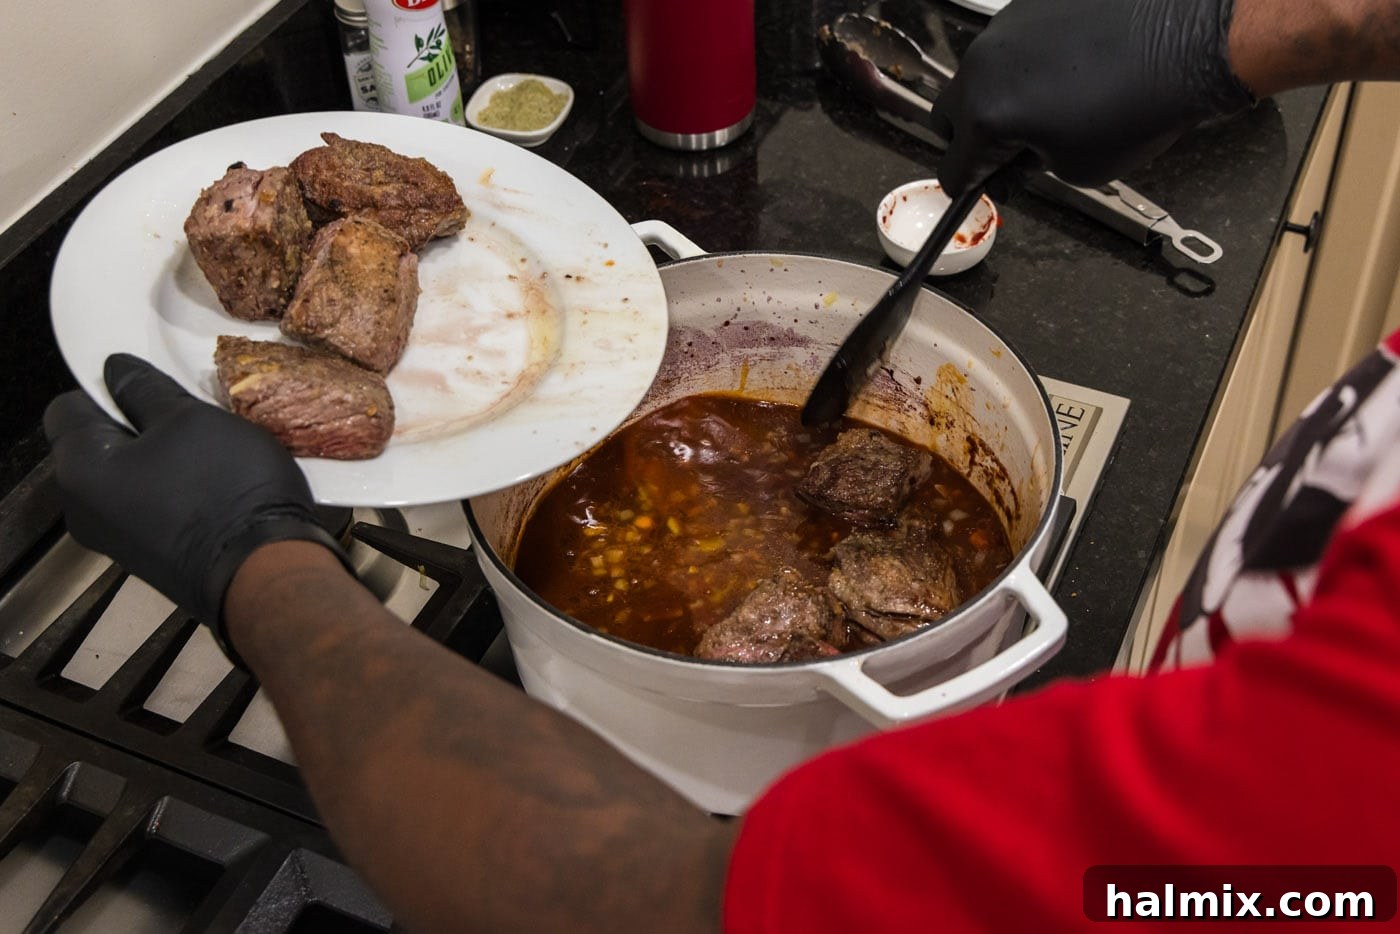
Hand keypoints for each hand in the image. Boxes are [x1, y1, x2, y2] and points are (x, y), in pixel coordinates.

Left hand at [43, 354, 350, 664]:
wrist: (265, 571)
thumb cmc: (223, 487)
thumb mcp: (190, 418)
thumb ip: (145, 388)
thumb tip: (116, 369)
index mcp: (79, 469)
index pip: (68, 406)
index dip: (106, 386)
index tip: (150, 384)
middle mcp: (83, 509)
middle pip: (99, 444)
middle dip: (138, 424)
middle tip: (187, 416)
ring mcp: (116, 538)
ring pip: (129, 475)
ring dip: (162, 456)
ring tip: (208, 451)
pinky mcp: (149, 556)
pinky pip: (150, 505)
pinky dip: (175, 488)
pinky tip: (213, 484)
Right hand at [929, 0, 1254, 196]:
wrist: (1190, 38)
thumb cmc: (1141, 105)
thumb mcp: (1079, 168)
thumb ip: (1032, 164)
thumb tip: (1023, 153)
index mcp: (985, 114)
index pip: (954, 167)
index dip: (971, 185)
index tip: (986, 186)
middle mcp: (984, 65)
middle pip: (951, 112)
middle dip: (974, 135)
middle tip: (1013, 147)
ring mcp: (1006, 27)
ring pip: (983, 73)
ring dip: (1005, 95)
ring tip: (1057, 102)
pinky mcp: (1032, 2)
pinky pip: (1015, 42)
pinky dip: (1033, 61)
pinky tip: (1075, 68)